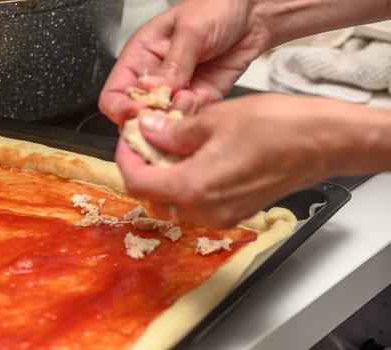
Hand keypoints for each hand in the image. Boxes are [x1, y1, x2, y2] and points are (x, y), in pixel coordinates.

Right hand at [99, 0, 271, 123]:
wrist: (253, 13)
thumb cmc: (217, 7)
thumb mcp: (191, 32)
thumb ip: (172, 65)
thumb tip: (150, 91)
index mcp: (140, 56)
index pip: (114, 94)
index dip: (121, 109)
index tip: (139, 113)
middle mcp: (155, 77)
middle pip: (137, 115)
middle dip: (151, 119)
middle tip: (169, 112)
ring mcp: (176, 91)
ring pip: (164, 122)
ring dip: (177, 118)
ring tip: (192, 97)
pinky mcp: (198, 99)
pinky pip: (190, 120)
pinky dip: (197, 116)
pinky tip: (205, 96)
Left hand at [115, 93, 352, 228]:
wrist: (323, 142)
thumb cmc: (279, 129)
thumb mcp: (215, 119)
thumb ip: (174, 131)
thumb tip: (148, 131)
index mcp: (194, 188)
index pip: (137, 183)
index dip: (126, 159)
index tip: (129, 140)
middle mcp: (205, 210)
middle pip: (154, 194)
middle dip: (145, 165)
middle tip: (149, 137)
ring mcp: (221, 215)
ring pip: (175, 199)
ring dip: (166, 172)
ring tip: (173, 142)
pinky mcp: (235, 211)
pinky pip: (198, 200)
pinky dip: (188, 179)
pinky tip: (196, 154)